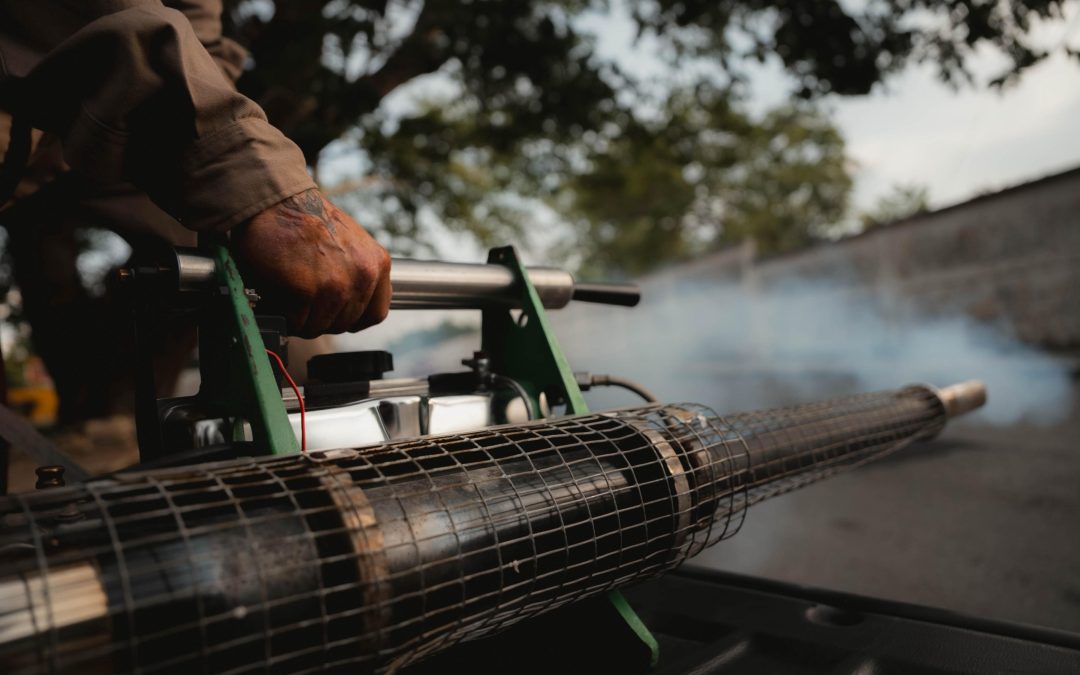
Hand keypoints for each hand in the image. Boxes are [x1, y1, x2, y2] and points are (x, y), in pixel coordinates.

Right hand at [230, 189, 390, 336]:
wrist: (273, 200)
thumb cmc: (305, 220)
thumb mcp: (351, 243)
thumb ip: (359, 273)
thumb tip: (352, 307)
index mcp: (377, 263)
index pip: (375, 314)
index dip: (352, 318)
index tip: (335, 312)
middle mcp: (363, 275)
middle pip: (344, 324)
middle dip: (321, 316)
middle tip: (304, 299)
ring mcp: (336, 284)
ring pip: (318, 327)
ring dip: (300, 318)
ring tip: (290, 294)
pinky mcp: (307, 290)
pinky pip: (295, 322)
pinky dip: (283, 314)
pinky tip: (280, 293)